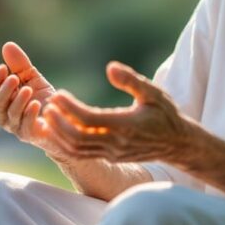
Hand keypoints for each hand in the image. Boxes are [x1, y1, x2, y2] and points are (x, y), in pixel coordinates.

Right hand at [0, 41, 68, 160]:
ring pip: (9, 113)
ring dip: (17, 100)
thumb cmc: (44, 98)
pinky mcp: (31, 135)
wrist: (64, 118)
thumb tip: (7, 46)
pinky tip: (35, 103)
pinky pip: (26, 126)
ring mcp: (16, 127)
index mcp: (2, 101)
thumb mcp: (32, 78)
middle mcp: (5, 115)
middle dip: (1, 87)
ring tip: (27, 89)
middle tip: (12, 76)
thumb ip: (19, 65)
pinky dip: (29, 114)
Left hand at [41, 61, 195, 163]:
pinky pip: (82, 155)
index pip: (89, 119)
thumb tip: (110, 67)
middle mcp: (116, 142)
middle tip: (47, 106)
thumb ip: (131, 80)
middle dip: (59, 123)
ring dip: (59, 135)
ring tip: (47, 117)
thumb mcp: (153, 92)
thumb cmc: (165, 114)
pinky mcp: (109, 157)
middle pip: (78, 138)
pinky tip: (57, 130)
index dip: (70, 108)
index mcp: (126, 125)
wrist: (177, 144)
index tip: (58, 94)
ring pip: (77, 150)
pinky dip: (66, 144)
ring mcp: (112, 153)